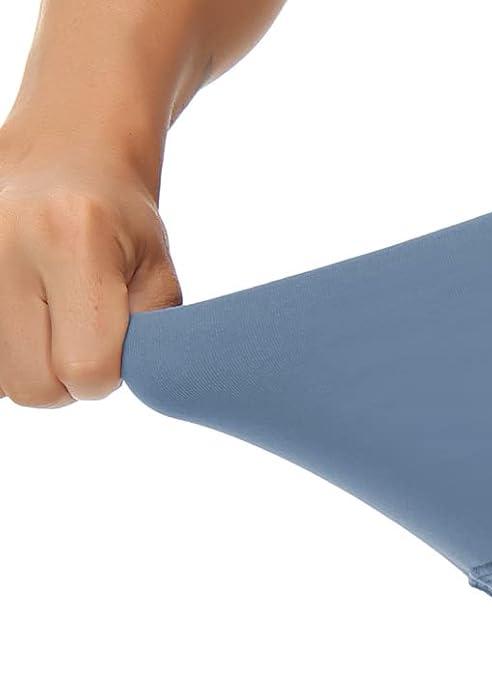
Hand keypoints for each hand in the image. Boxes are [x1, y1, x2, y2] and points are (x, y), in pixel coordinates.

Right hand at [0, 130, 180, 406]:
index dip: (105, 376)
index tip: (111, 344)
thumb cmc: (120, 227)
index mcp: (72, 241)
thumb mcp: (158, 280)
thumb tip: (121, 384)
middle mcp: (6, 242)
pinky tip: (22, 315)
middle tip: (77, 336)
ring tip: (46, 319)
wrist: (59, 158)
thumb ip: (151, 342)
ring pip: (0, 380)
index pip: (85, 370)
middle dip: (63, 378)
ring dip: (29, 366)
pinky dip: (7, 350)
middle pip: (32, 386)